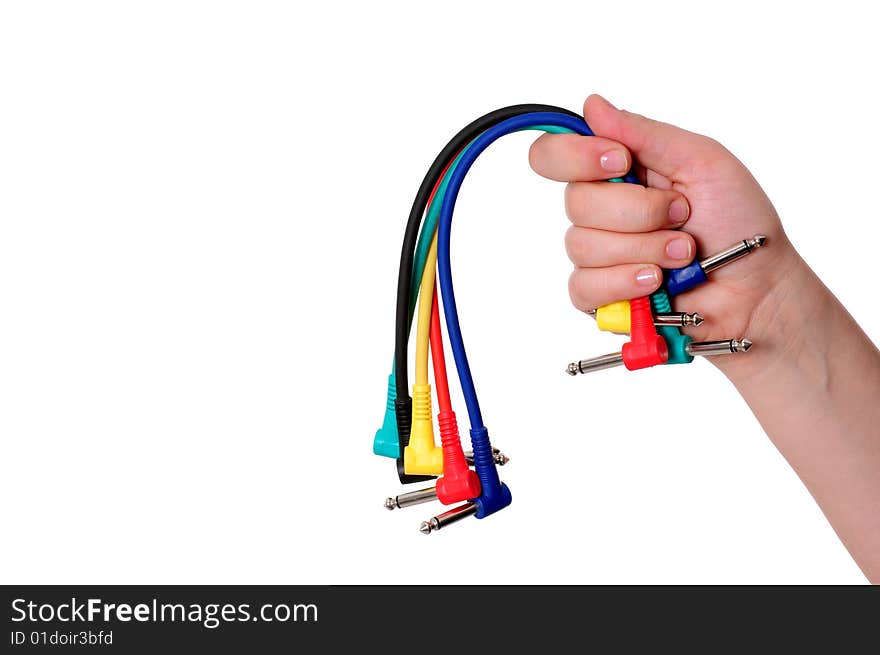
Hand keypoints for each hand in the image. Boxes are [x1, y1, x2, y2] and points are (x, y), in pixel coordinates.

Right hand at [529, 95, 807, 373]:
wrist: (757, 285)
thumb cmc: (739, 221)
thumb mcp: (702, 161)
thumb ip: (645, 133)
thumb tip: (593, 104)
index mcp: (616, 171)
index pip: (554, 154)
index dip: (576, 155)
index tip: (620, 160)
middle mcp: (600, 210)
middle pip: (575, 202)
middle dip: (638, 211)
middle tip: (681, 215)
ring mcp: (596, 255)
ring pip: (583, 245)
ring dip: (644, 249)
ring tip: (682, 254)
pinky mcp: (599, 295)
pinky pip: (584, 287)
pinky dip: (626, 282)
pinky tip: (656, 282)